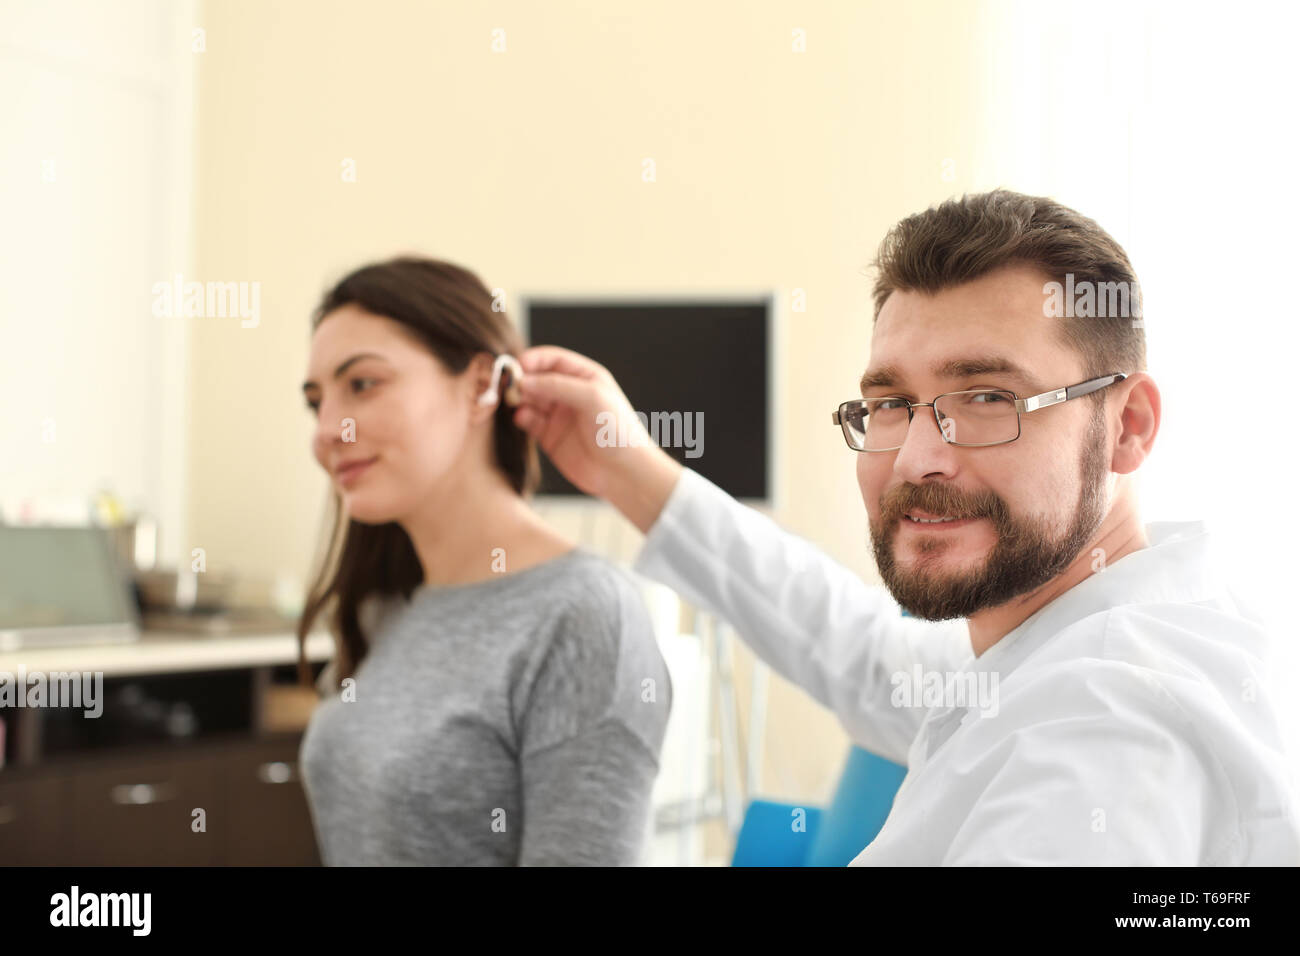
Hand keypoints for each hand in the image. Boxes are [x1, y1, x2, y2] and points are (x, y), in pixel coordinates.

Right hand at [512, 345, 681, 532]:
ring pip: (529, 398)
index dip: (533, 360)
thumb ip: (557, 385)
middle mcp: (569, 393)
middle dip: (521, 379)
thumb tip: (524, 380)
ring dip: (518, 398)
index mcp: (585, 377)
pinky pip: (529, 421)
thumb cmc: (618, 430)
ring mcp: (558, 415)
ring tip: (512, 401)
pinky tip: (521, 418)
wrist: (623, 471)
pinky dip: (521, 417)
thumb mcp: (592, 398)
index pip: (552, 359)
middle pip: (536, 378)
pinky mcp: (549, 436)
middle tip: (508, 384)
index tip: (516, 365)